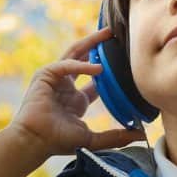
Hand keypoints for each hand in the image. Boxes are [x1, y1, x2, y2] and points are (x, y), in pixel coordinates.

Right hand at [11, 26, 147, 156]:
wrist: (35, 141)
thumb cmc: (57, 141)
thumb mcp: (93, 138)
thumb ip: (116, 136)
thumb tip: (141, 135)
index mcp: (76, 100)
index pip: (96, 81)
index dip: (110, 71)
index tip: (126, 62)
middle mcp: (66, 86)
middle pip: (85, 59)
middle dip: (99, 46)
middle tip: (116, 36)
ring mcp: (55, 79)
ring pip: (74, 53)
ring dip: (90, 43)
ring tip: (107, 34)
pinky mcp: (45, 75)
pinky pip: (65, 64)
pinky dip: (81, 64)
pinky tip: (98, 68)